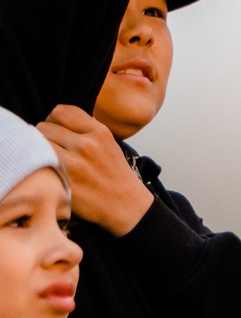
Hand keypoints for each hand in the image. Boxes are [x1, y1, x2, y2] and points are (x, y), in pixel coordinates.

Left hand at [38, 106, 154, 235]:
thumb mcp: (109, 145)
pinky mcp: (63, 181)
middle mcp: (87, 144)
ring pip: (36, 144)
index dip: (53, 120)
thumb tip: (54, 123)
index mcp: (100, 132)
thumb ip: (86, 131)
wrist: (126, 205)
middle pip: (44, 126)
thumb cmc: (115, 176)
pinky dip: (36, 165)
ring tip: (46, 160)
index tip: (55, 131)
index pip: (62, 111)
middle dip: (44, 136)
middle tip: (50, 149)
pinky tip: (44, 171)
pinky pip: (37, 163)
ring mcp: (74, 163)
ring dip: (37, 150)